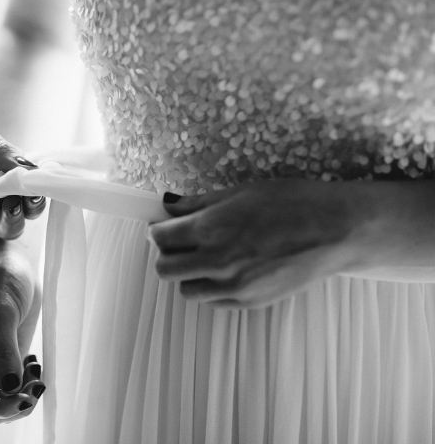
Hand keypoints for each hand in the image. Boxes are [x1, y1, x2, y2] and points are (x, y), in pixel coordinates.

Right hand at [0, 242, 43, 424]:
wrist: (14, 262)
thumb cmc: (1, 279)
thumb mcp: (2, 312)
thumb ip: (5, 351)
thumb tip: (9, 388)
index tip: (23, 400)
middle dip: (13, 405)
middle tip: (36, 384)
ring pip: (3, 402)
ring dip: (23, 397)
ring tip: (36, 371)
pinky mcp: (7, 359)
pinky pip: (15, 388)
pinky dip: (28, 385)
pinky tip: (35, 363)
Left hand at [149, 180, 372, 308]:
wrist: (336, 231)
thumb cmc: (293, 202)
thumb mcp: (240, 192)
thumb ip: (199, 203)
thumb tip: (169, 205)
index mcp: (211, 229)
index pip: (160, 238)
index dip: (159, 230)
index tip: (165, 226)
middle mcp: (216, 262)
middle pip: (165, 269)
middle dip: (168, 254)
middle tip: (182, 242)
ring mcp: (233, 287)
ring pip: (186, 290)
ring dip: (188, 274)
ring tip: (207, 256)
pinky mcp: (249, 303)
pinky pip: (213, 301)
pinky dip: (211, 287)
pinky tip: (228, 269)